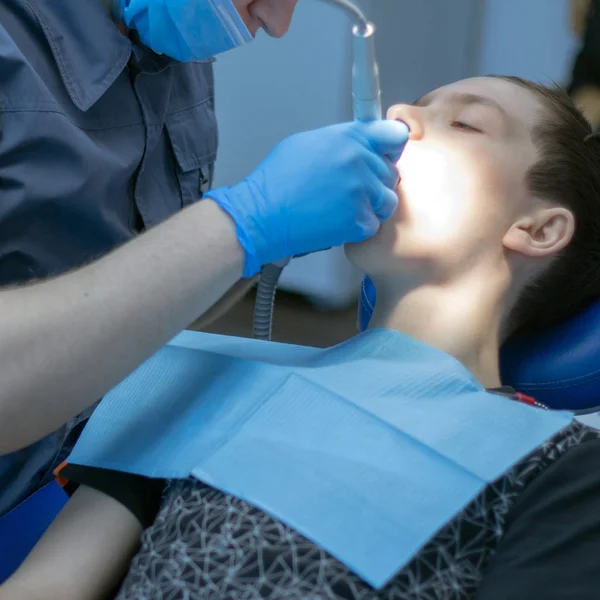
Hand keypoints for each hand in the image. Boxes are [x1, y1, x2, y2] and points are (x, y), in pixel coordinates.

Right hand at [208, 120, 408, 276]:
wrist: (262, 214)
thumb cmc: (276, 181)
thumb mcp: (306, 144)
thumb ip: (341, 142)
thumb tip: (357, 145)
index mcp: (349, 138)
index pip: (395, 135)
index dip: (392, 148)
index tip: (385, 156)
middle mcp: (359, 161)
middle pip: (391, 172)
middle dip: (374, 184)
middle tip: (348, 192)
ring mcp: (361, 191)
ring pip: (387, 201)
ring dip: (370, 207)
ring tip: (343, 209)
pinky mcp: (359, 220)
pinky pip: (373, 224)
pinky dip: (357, 228)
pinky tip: (335, 222)